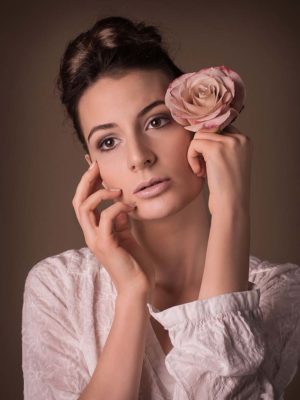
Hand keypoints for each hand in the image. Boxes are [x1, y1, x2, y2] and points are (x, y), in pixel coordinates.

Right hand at [72, 161, 155, 299]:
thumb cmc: (134, 263)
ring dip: (100, 194)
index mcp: (95, 231)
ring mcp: (96, 240)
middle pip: (78, 201)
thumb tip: (122, 205)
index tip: (96, 168)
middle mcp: (91, 234)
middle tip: (96, 166)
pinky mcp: (106, 245)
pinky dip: (117, 208)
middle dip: (86, 181)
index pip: (84, 203)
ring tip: (117, 190)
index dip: (87, 184)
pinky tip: (130, 207)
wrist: (138, 287)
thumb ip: (121, 221)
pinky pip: (107, 218)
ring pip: (84, 208)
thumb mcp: (127, 236)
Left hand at [187, 124, 252, 214]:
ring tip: (201, 171)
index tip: (208, 162)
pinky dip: (191, 158)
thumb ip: (221, 147)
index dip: (208, 143)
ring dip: (195, 153)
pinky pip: (194, 144)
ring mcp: (229, 142)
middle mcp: (240, 138)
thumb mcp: (229, 162)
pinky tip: (199, 172)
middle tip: (203, 168)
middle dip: (201, 148)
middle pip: (208, 129)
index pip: (220, 128)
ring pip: (199, 135)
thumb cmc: (227, 189)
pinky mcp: (216, 149)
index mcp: (245, 141)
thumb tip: (199, 132)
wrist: (231, 205)